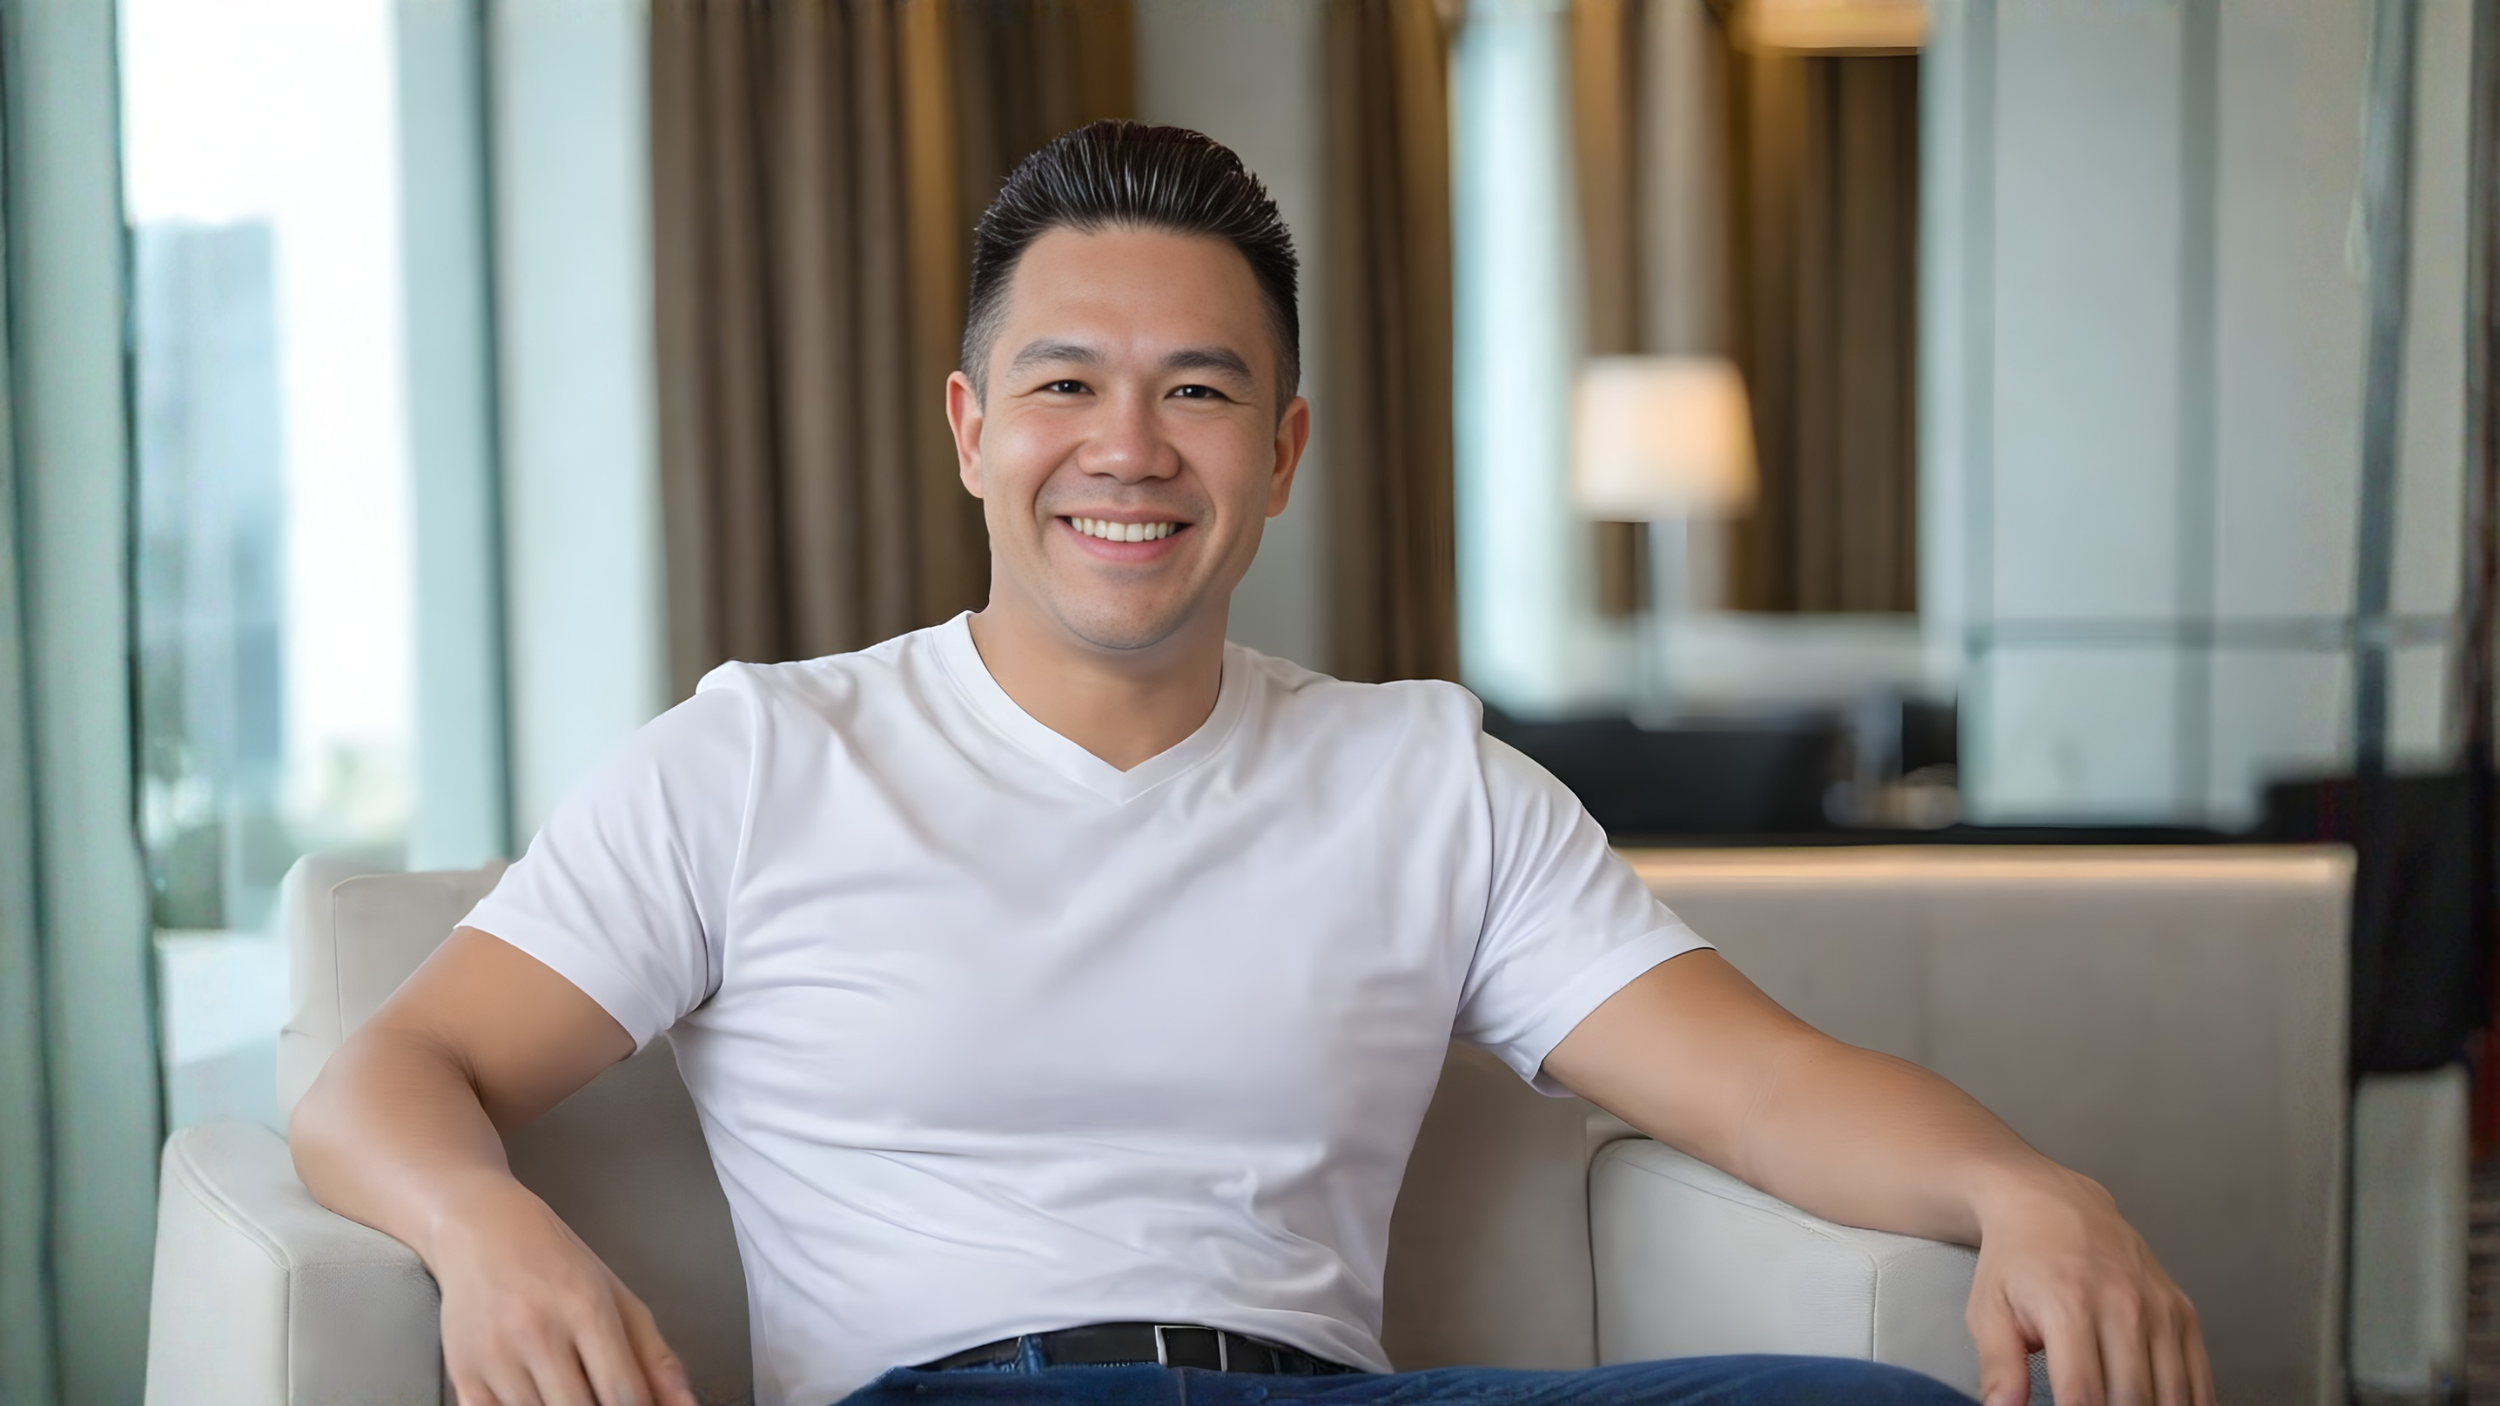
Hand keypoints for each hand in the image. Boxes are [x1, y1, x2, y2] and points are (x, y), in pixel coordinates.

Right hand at [426, 1178, 697, 1405]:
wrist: (482, 1229)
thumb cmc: (558, 1264)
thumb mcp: (617, 1297)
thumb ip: (656, 1358)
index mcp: (587, 1309)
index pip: (623, 1393)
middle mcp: (539, 1332)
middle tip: (603, 1399)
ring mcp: (495, 1356)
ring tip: (568, 1389)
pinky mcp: (462, 1373)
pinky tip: (536, 1395)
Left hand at [1965, 1165, 2211, 1405]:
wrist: (2050, 1203)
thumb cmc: (2016, 1260)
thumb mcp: (1989, 1309)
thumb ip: (1999, 1366)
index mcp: (2070, 1307)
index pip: (2083, 1394)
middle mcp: (2122, 1305)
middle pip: (2132, 1399)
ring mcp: (2158, 1306)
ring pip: (2171, 1392)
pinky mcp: (2181, 1309)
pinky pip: (2199, 1374)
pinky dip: (2188, 1401)